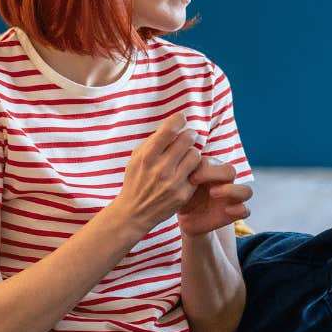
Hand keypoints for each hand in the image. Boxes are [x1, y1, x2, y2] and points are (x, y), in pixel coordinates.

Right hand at [110, 113, 202, 231]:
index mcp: (147, 157)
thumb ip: (153, 141)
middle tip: (188, 136)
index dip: (179, 119)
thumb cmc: (136, 179)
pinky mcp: (183, 194)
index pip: (169, 130)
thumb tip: (173, 124)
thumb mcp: (136, 158)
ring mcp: (174, 183)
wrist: (134, 212)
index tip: (181, 119)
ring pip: (195, 154)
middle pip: (187, 139)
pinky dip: (193, 169)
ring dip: (192, 152)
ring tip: (186, 155)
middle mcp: (161, 169)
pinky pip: (197, 173)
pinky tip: (186, 171)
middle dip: (189, 134)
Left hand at [177, 158, 252, 236]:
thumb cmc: (181, 195)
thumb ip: (181, 169)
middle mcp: (224, 182)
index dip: (202, 168)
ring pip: (246, 191)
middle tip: (195, 182)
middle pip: (231, 171)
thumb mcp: (178, 182)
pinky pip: (245, 210)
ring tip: (213, 194)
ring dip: (232, 190)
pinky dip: (239, 209)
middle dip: (215, 174)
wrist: (185, 218)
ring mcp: (231, 198)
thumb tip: (177, 154)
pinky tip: (225, 211)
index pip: (214, 162)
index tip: (189, 176)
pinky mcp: (233, 214)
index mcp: (212, 170)